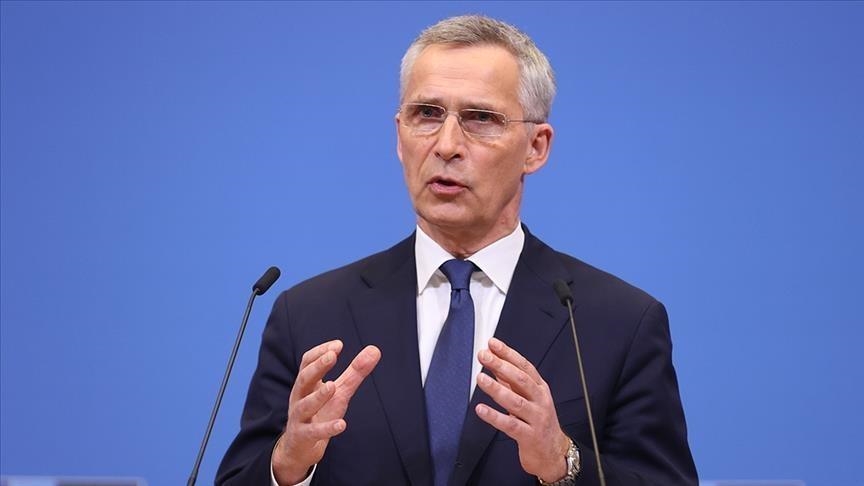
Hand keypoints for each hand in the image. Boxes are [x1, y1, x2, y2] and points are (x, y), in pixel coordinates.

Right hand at [272, 340, 380, 484]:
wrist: (300, 448)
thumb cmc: (320, 413)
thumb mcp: (339, 392)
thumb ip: (355, 372)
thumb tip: (375, 349)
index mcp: (306, 384)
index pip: (307, 362)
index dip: (320, 352)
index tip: (338, 345)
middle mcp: (299, 397)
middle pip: (304, 379)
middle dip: (317, 367)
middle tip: (332, 356)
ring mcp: (299, 417)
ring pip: (305, 405)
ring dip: (318, 396)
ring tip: (332, 386)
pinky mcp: (303, 437)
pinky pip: (314, 432)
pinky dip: (327, 428)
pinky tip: (342, 425)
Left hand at [474, 337, 569, 482]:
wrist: (554, 454)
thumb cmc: (539, 423)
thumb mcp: (528, 398)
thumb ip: (510, 382)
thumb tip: (494, 363)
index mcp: (540, 389)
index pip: (525, 366)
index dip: (508, 354)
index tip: (493, 344)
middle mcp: (540, 401)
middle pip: (521, 380)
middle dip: (501, 366)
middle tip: (484, 356)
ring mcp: (536, 418)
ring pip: (516, 401)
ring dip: (497, 389)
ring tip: (481, 379)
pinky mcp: (529, 436)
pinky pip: (510, 425)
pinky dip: (495, 417)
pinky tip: (481, 409)